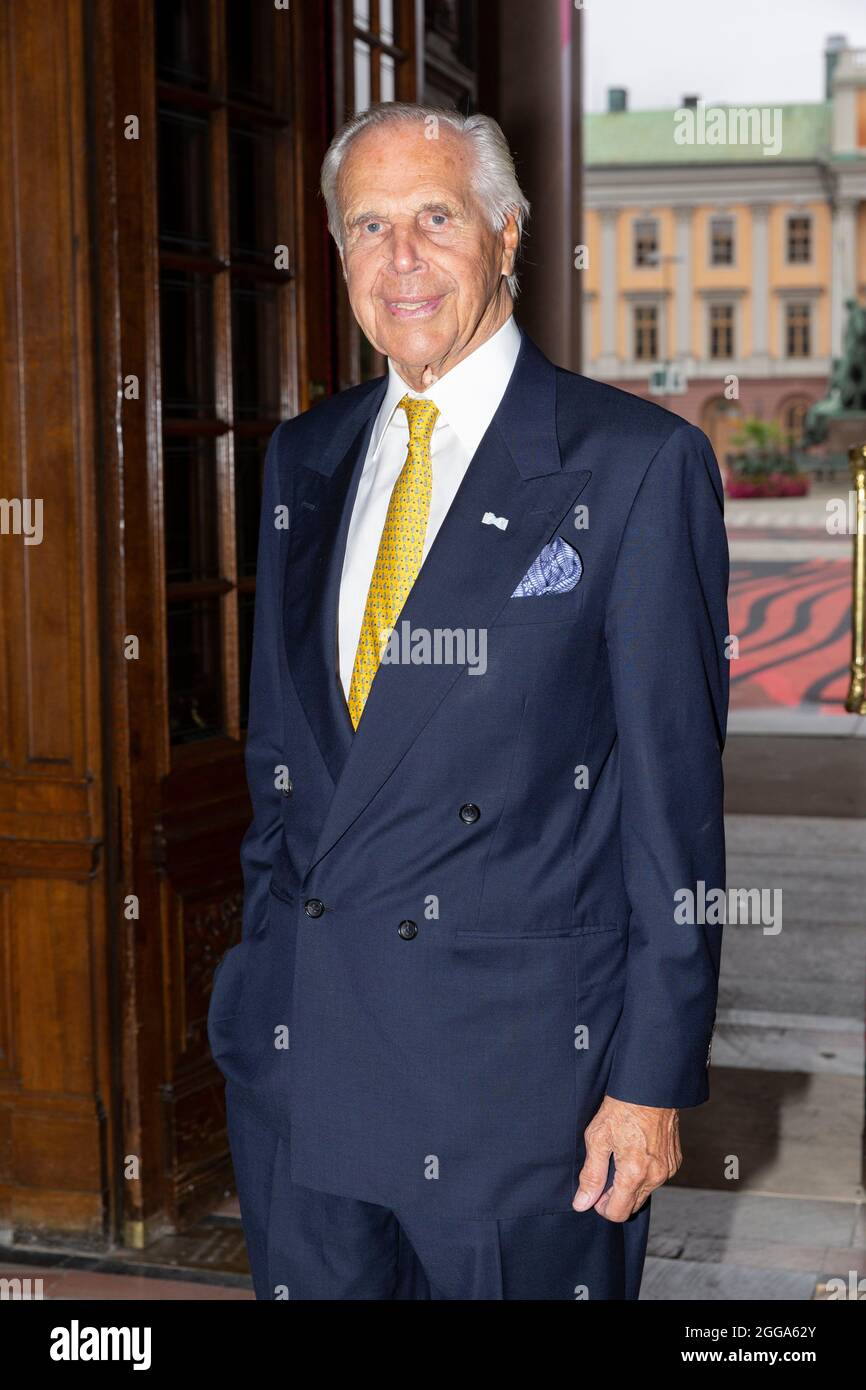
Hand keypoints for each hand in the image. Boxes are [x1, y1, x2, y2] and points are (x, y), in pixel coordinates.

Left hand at [572, 1095, 681, 1221]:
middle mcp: (655, 1176)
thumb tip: (582, 1203)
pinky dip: (644, 1174)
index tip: (595, 1193)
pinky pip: (656, 1178)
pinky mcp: (674, 1161)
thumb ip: (591, 1175)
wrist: (650, 1088)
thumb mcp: (597, 1139)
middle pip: (632, 1206)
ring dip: (630, 1185)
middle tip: (604, 1174)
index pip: (618, 1213)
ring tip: (618, 1158)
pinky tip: (634, 1152)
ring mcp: (668, 1169)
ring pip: (645, 1192)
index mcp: (634, 1174)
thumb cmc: (622, 1108)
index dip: (602, 1207)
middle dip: (615, 1197)